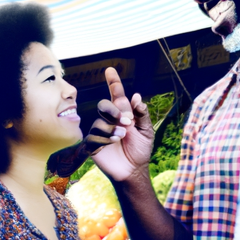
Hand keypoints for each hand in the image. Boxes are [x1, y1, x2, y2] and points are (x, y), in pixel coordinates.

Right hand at [84, 68, 154, 182]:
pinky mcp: (93, 146)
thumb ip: (142, 114)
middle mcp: (109, 121)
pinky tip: (113, 143)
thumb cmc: (140, 150)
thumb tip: (136, 96)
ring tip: (121, 137)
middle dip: (113, 111)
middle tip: (126, 121)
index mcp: (123, 114)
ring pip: (98, 122)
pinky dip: (104, 139)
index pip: (117, 95)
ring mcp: (100, 133)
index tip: (110, 70)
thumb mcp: (146, 131)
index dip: (113, 82)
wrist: (133, 169)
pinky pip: (93, 137)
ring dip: (111, 129)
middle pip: (103, 105)